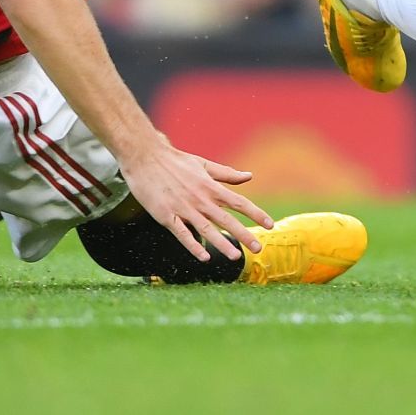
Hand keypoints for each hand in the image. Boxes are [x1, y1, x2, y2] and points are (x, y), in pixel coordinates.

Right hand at [117, 136, 273, 262]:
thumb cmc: (175, 160)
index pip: (238, 202)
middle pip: (226, 219)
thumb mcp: (203, 164)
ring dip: (222, 243)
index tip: (270, 224)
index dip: (255, 213)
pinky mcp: (166, 215)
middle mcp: (200, 198)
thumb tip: (249, 176)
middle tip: (259, 248)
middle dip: (244, 234)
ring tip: (236, 257)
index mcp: (210, 186)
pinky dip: (193, 245)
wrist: (145, 157)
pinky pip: (182, 233)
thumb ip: (226, 174)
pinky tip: (204, 257)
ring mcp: (183, 207)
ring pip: (207, 229)